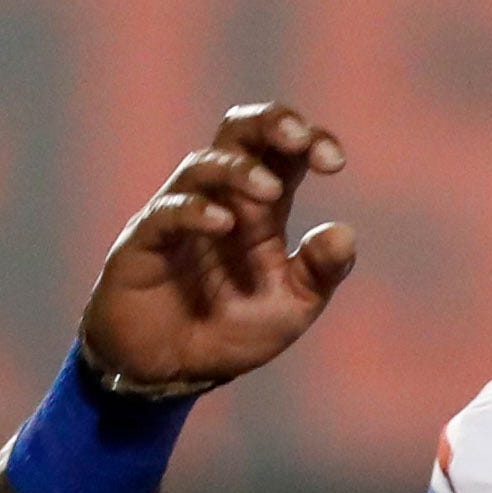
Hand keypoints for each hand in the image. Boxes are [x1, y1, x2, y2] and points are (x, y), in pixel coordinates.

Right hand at [79, 103, 354, 394]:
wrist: (173, 368)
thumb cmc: (232, 329)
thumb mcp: (291, 307)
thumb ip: (319, 272)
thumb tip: (346, 232)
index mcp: (261, 210)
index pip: (283, 155)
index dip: (308, 143)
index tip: (334, 160)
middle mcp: (220, 199)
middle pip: (236, 135)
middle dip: (267, 124)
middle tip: (297, 135)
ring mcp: (179, 215)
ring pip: (201, 167)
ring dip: (236, 171)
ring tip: (269, 189)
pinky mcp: (145, 241)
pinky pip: (166, 214)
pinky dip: (193, 212)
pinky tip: (222, 221)